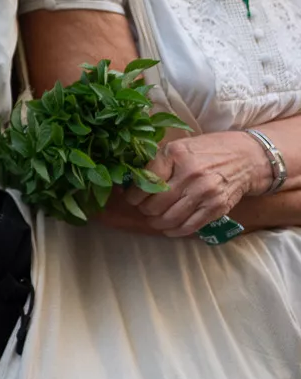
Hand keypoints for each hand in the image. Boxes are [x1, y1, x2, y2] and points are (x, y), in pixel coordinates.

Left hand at [121, 131, 269, 235]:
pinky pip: (189, 226)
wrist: (248, 158)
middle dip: (144, 210)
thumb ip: (157, 163)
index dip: (134, 194)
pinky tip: (168, 228)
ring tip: (154, 219)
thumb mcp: (179, 147)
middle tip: (143, 209)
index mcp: (176, 154)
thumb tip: (131, 181)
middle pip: (155, 204)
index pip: (146, 180)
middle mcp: (191, 174)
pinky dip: (174, 231)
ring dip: (156, 223)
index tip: (131, 198)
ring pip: (170, 218)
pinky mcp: (217, 207)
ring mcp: (205, 192)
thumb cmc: (208, 151)